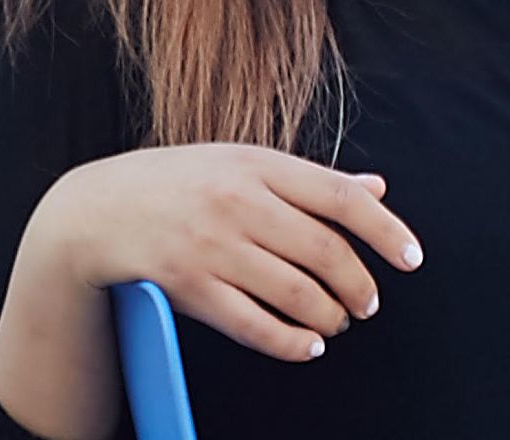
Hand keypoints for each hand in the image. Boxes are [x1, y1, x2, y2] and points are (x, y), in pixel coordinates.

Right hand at [35, 143, 423, 361]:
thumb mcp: (247, 163)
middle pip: (323, 250)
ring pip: (294, 291)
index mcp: (261, 163)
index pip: (341, 196)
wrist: (98, 208)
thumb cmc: (185, 181)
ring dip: (328, 316)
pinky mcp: (189, 286)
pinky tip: (308, 346)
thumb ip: (312, 179)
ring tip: (338, 323)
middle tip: (370, 304)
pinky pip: (252, 324)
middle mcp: (240, 201)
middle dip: (358, 285)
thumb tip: (377, 186)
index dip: (384, 229)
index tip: (411, 258)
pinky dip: (289, 342)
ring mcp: (213, 245)